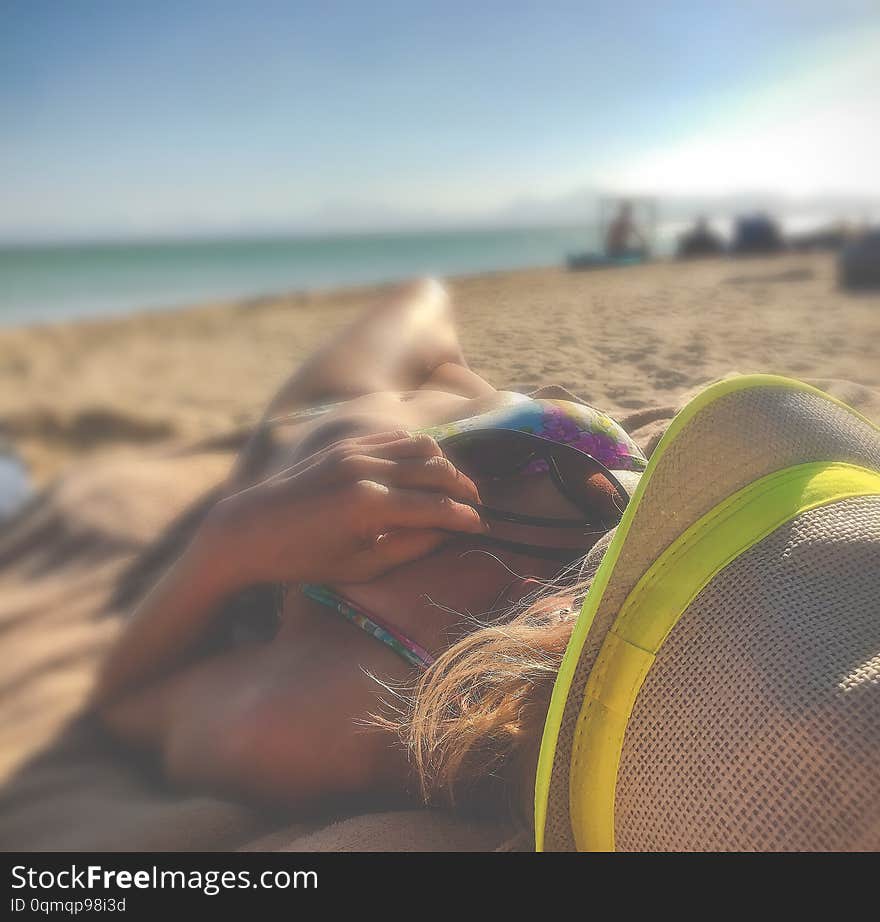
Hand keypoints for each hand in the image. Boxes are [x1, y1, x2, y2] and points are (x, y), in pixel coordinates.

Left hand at [202, 431, 484, 584]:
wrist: (248, 530)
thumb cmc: (302, 560)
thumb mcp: (359, 566)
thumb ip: (408, 547)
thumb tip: (448, 533)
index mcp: (368, 506)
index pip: (436, 506)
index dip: (465, 518)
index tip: (481, 529)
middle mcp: (365, 470)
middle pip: (437, 469)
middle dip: (463, 489)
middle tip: (475, 507)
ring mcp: (353, 451)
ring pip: (421, 446)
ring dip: (445, 465)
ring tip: (454, 488)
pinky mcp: (344, 444)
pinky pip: (395, 438)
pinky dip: (418, 451)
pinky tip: (424, 470)